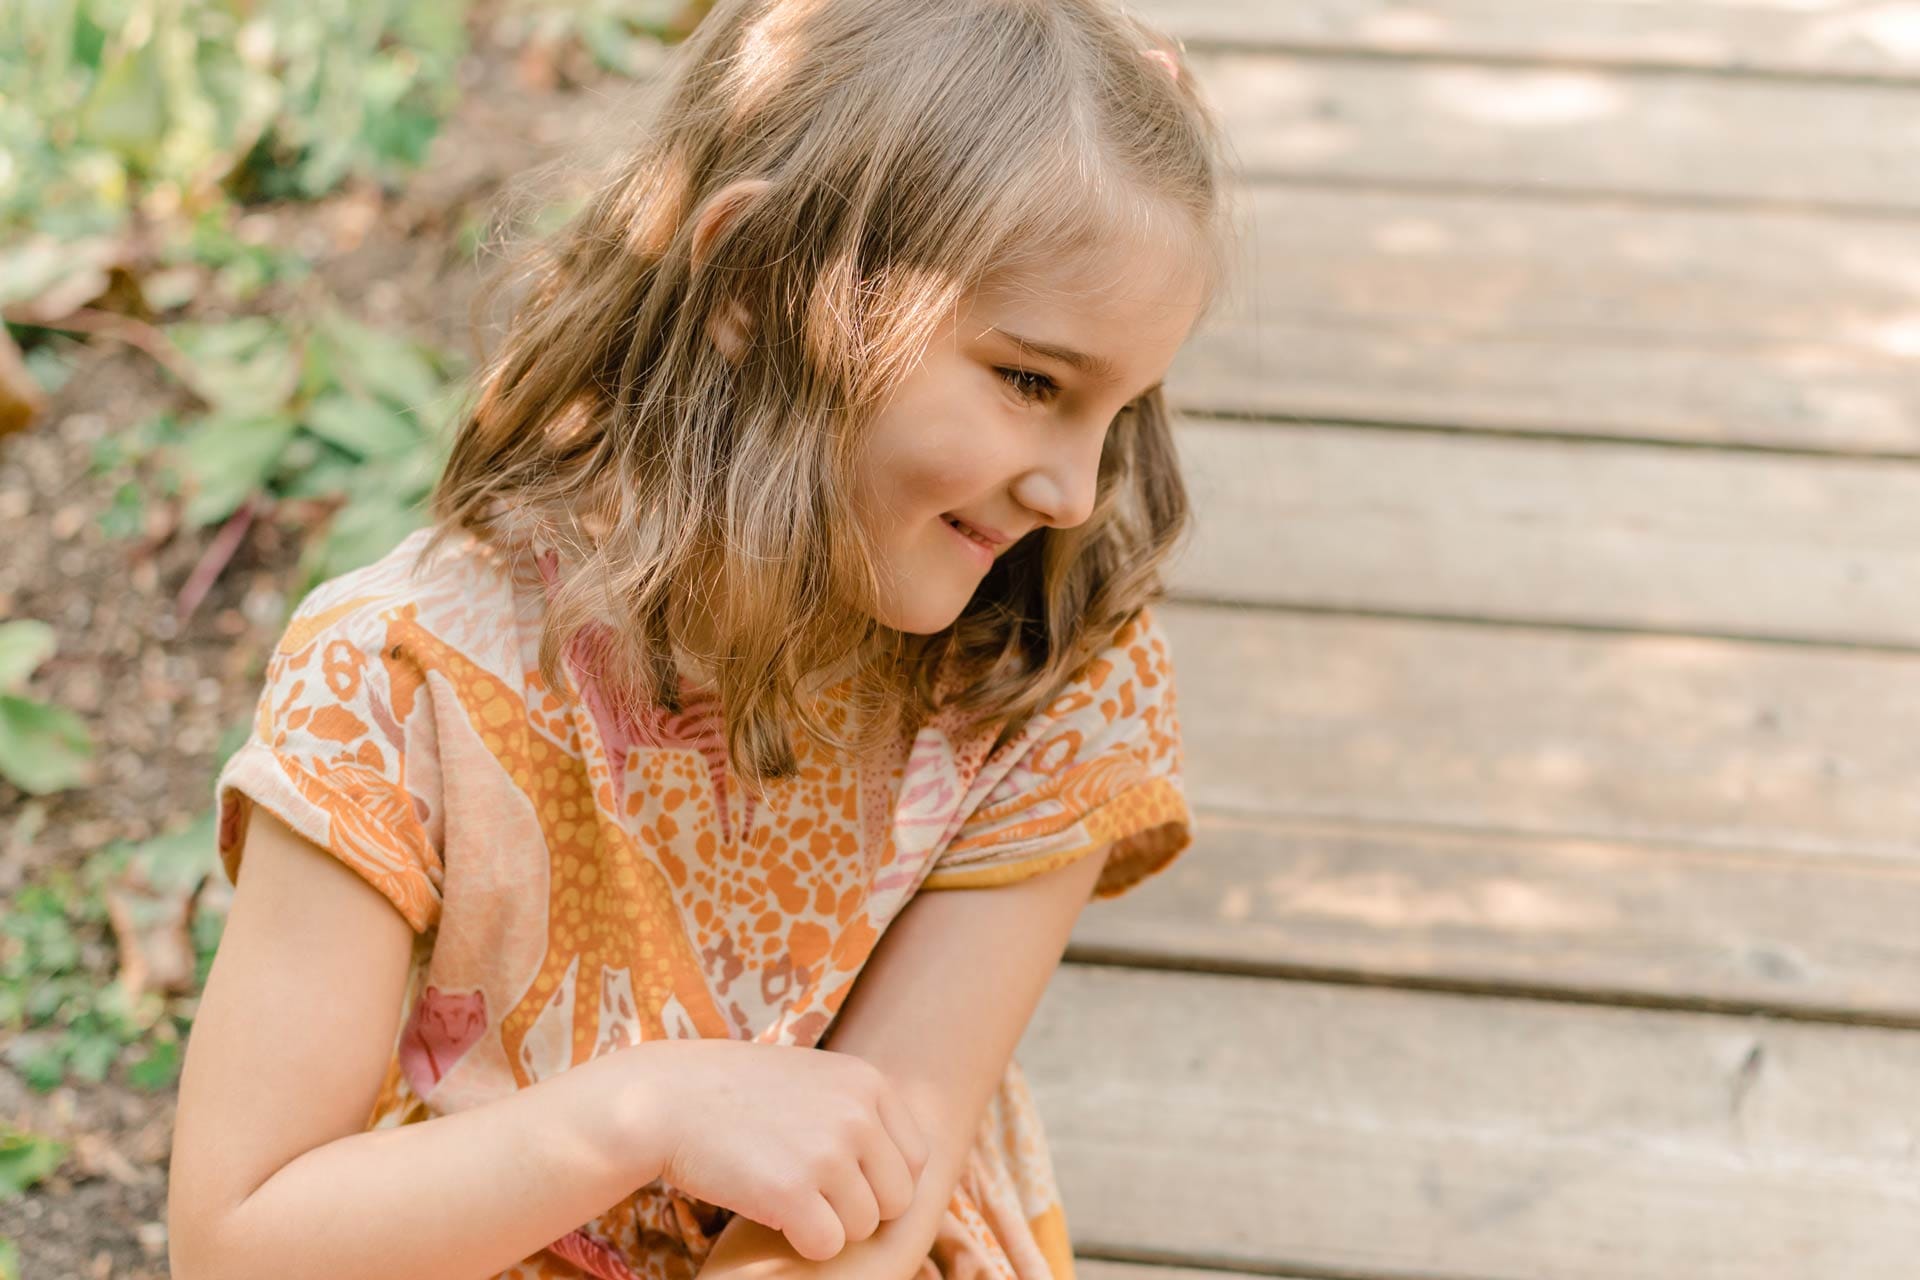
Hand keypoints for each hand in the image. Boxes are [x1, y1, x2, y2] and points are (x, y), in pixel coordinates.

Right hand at [625, 1039, 931, 1261]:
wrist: (667, 1099)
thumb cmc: (739, 1093)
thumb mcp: (816, 1080)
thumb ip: (863, 1112)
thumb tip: (916, 1164)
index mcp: (869, 1082)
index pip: (915, 1159)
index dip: (879, 1179)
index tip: (840, 1175)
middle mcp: (857, 1114)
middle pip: (896, 1199)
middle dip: (858, 1207)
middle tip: (811, 1191)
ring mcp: (826, 1153)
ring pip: (863, 1226)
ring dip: (827, 1223)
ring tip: (785, 1191)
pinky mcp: (792, 1193)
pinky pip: (828, 1245)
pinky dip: (801, 1242)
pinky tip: (771, 1211)